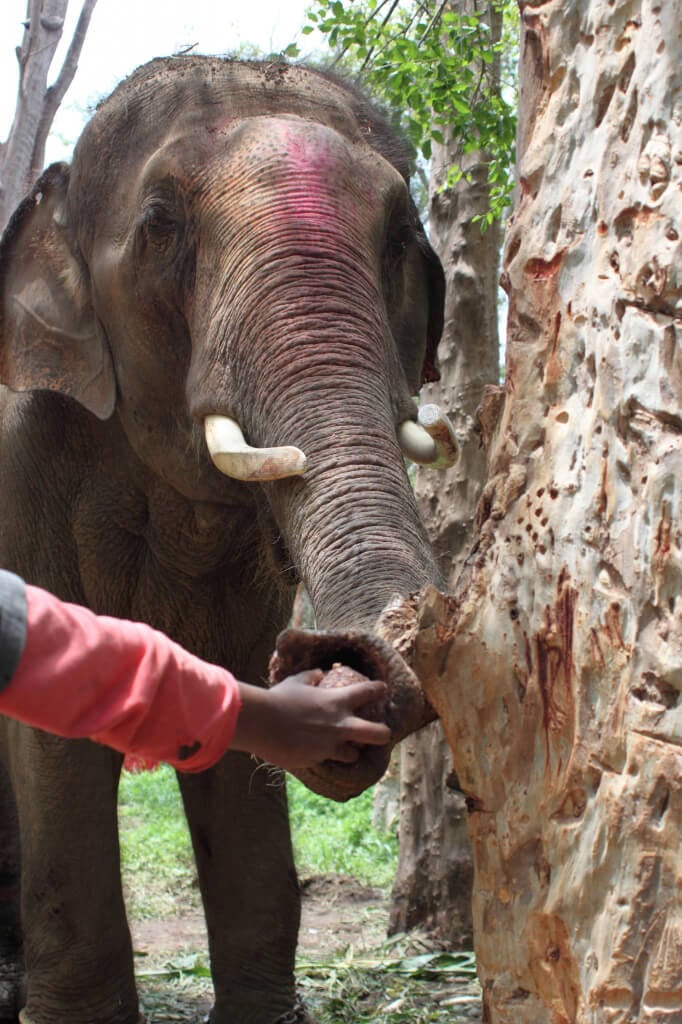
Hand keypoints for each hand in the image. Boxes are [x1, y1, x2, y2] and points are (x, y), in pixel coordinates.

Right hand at [230, 671, 390, 773]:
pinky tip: (315, 753)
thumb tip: (320, 673)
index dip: (379, 689)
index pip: (368, 692)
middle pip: (378, 734)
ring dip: (351, 751)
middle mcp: (340, 725)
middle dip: (384, 733)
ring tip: (346, 748)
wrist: (262, 724)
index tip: (382, 689)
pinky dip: (324, 757)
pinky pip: (327, 761)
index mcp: (337, 701)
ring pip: (354, 754)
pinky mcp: (316, 760)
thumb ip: (311, 677)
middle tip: (382, 733)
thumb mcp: (296, 681)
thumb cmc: (279, 698)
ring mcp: (330, 746)